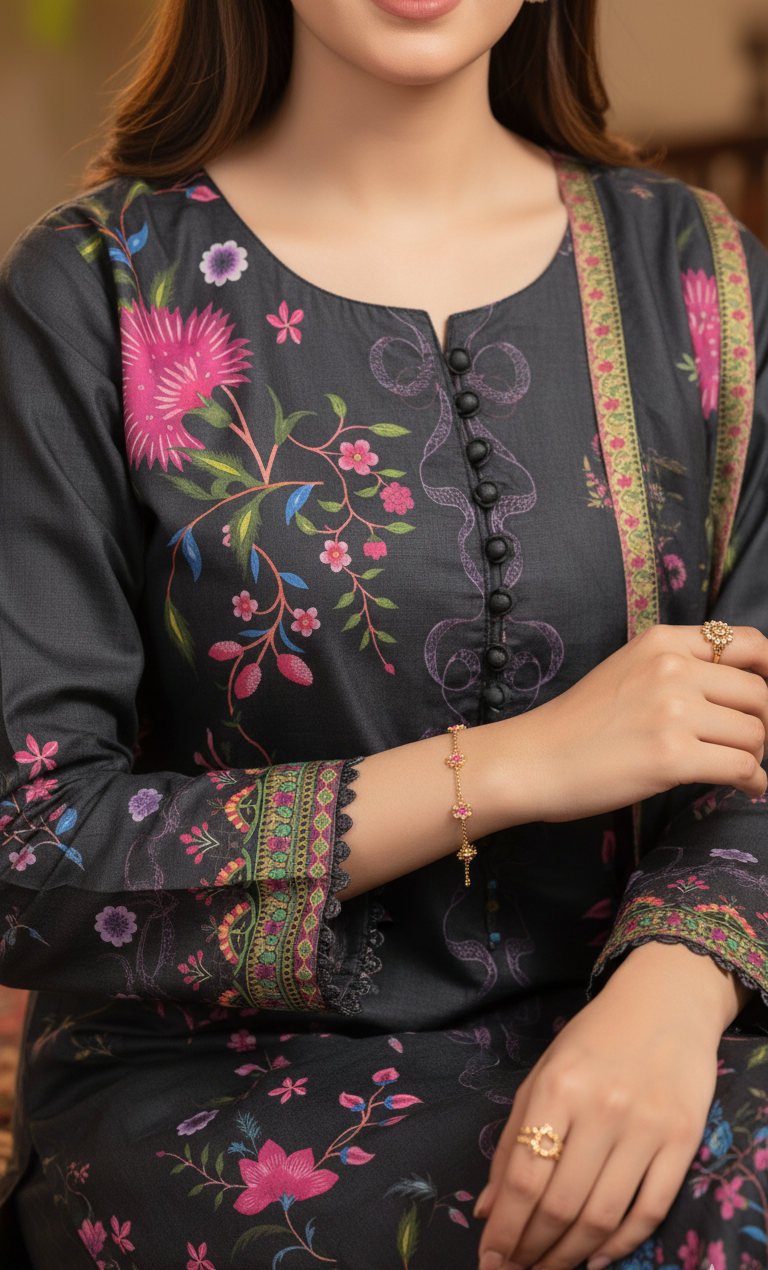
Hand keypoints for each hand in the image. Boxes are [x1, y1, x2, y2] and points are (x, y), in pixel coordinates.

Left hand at [475, 943, 740, 1269]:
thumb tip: (487, 1208)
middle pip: (561, 1204)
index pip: (524, 1177)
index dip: (504, 1228)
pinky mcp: (683, 1140)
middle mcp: (602, 1108)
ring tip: (548, 1269)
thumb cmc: (594, 1039)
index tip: (489, 1258)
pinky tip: (595, 1257)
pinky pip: (650, 1210)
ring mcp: (647, 1126)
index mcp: (557, 1086)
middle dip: (532, 1249)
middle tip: (516, 1269)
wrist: (665, 1002)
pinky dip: (620, 1244)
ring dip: (569, 1254)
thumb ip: (512, 1139)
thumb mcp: (542, 1074)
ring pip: (602, 1216)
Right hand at [512, 623, 767, 822]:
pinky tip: (747, 788)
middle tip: (749, 743)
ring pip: (755, 733)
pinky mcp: (672, 757)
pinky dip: (754, 782)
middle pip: (759, 693)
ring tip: (741, 768)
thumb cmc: (578, 723)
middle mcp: (673, 669)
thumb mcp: (627, 670)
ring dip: (756, 755)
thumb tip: (740, 688)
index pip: (750, 642)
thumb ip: (677, 667)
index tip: (765, 698)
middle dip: (764, 723)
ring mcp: (673, 712)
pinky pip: (743, 768)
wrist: (533, 759)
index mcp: (662, 642)